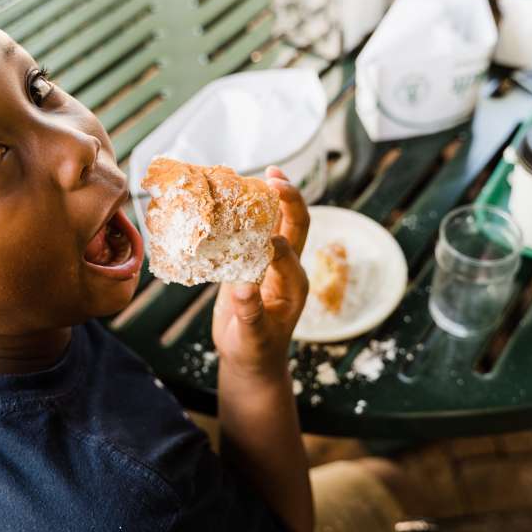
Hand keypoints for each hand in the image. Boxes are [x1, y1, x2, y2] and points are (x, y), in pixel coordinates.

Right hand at [212, 166, 308, 378]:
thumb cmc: (256, 351)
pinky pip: (255, 231)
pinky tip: (235, 196)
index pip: (288, 253)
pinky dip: (248, 212)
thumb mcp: (252, 337)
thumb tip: (242, 288)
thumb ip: (249, 314)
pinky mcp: (253, 262)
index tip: (257, 237)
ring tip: (264, 173)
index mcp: (293, 284)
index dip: (275, 241)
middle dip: (289, 199)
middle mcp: (287, 268)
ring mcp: (271, 262)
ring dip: (273, 198)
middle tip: (274, 176)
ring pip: (277, 223)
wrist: (251, 359)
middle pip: (296, 225)